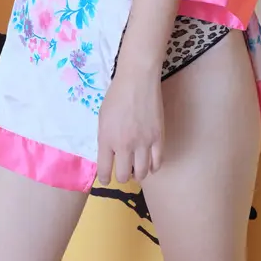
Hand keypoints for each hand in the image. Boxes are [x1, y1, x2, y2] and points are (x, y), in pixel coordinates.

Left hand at [97, 67, 163, 185]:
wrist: (137, 80)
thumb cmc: (116, 95)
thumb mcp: (102, 118)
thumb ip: (105, 138)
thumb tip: (110, 155)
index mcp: (107, 139)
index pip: (105, 170)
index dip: (105, 179)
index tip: (107, 179)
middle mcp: (124, 144)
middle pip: (124, 175)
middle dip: (123, 177)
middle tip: (124, 173)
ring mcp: (143, 142)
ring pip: (143, 172)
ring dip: (138, 175)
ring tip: (137, 170)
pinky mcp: (158, 137)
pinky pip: (158, 162)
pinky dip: (154, 167)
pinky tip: (151, 165)